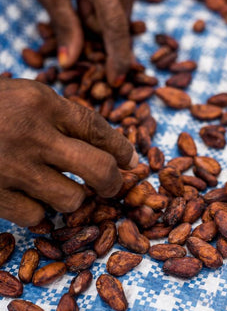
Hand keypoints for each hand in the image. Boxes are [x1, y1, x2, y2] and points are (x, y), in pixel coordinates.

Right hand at [0, 78, 137, 226]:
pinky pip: (38, 216)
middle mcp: (32, 135)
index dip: (120, 147)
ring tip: (58, 187)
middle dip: (115, 181)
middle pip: (99, 169)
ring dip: (73, 197)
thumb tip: (102, 144)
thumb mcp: (21, 95)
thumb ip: (58, 115)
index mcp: (42, 103)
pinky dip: (38, 210)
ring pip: (73, 199)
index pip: (98, 129)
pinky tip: (27, 196)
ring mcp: (12, 169)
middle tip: (113, 185)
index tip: (129, 158)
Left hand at [21, 0, 141, 85]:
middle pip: (117, 25)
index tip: (116, 81)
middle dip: (98, 29)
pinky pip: (126, 5)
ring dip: (105, 18)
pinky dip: (111, 7)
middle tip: (77, 5)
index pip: (115, 27)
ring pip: (123, 17)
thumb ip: (63, 27)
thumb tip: (70, 64)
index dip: (116, 58)